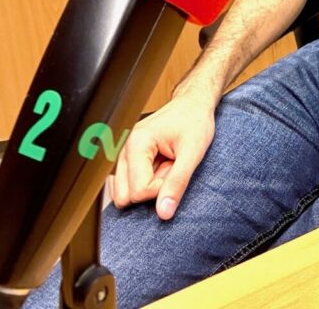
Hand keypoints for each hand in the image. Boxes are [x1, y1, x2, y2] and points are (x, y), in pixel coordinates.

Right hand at [110, 94, 215, 220]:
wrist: (194, 104)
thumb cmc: (195, 121)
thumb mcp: (193, 152)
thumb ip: (177, 183)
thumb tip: (164, 213)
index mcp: (136, 143)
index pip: (138, 191)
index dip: (161, 188)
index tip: (175, 168)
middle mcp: (123, 148)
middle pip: (125, 196)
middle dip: (151, 189)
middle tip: (170, 167)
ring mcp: (123, 153)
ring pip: (125, 193)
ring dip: (149, 184)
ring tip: (165, 164)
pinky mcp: (128, 158)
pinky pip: (129, 185)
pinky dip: (146, 180)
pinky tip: (159, 165)